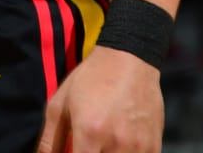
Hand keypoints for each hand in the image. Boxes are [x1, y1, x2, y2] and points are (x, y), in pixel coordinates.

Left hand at [36, 47, 162, 152]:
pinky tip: (117, 146)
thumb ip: (49, 139)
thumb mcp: (60, 103)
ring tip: (100, 144)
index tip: (71, 152)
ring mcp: (138, 147)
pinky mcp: (153, 147)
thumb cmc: (90, 79)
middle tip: (86, 146)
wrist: (129, 60)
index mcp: (89, 133)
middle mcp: (116, 143)